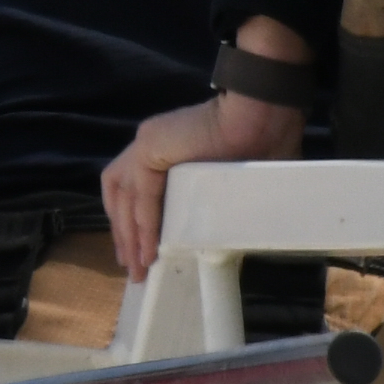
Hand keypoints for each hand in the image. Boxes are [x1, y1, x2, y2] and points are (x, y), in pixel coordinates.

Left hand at [100, 90, 305, 275]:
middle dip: (125, 234)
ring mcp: (146, 144)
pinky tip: (150, 250)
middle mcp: (150, 145)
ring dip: (129, 235)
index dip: (133, 221)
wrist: (261, 116)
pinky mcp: (149, 149)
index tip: (140, 251)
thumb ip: (219, 201)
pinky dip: (143, 226)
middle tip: (134, 267)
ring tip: (139, 266)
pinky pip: (141, 197)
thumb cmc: (261, 142)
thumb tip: (230, 237)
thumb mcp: (232, 180)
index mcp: (167, 149)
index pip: (135, 189)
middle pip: (121, 196)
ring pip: (124, 198)